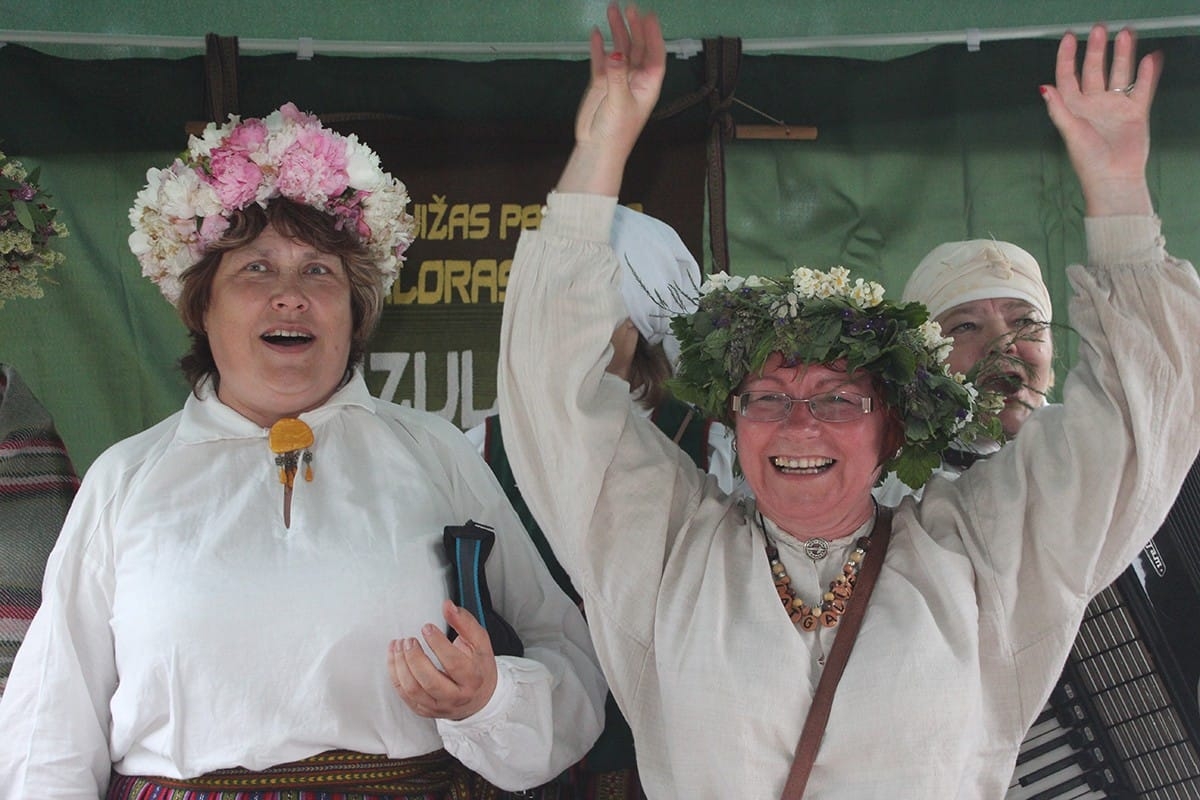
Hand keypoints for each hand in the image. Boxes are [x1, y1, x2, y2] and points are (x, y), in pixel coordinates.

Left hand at [389, 600, 498, 720]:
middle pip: (431, 682)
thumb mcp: (480, 642)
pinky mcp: (425, 709)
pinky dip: (395, 675)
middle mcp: (456, 696)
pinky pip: (404, 695)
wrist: (480, 697)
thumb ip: (465, 622)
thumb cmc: (478, 667)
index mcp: (473, 678)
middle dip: (415, 658)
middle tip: (409, 640)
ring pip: (414, 690)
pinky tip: (394, 658)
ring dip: (401, 666)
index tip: (427, 628)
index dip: (438, 645)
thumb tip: (448, 606)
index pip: (455, 664)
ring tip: (399, 646)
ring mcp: (439, 706)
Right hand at [557, 3, 666, 195]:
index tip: (649, 16)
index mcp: (648, 85)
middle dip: (634, 27)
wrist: (597, 148)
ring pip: (619, 49)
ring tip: (612, 11)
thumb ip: (617, 76)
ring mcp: (617, 79)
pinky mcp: (601, 82)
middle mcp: (635, 79)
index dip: (654, 35)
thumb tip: (616, 52)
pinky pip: (601, 60)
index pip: (655, 55)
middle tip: (630, 8)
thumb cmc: (616, 132)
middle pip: (638, 47)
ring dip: (617, 31)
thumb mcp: (619, 102)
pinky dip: (598, 46)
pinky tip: (595, 33)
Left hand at [1041, 24, 1162, 216]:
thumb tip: (1044, 87)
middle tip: (1101, 29)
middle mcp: (1094, 103)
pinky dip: (1147, 74)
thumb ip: (1058, 109)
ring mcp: (1115, 106)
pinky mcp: (1135, 112)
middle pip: (1094, 69)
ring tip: (1127, 34)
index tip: (1069, 37)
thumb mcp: (1070, 133)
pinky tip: (1150, 58)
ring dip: (1122, 55)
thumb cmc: (1088, 161)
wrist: (1114, 178)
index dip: (1067, 57)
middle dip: (1097, 49)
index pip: (1068, 76)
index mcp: (1074, 107)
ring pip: (1119, 73)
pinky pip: (1142, 88)